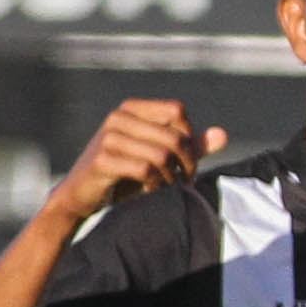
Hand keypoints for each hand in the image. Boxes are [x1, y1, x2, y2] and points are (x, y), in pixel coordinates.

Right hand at [45, 99, 226, 226]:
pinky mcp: (103, 159)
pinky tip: (152, 193)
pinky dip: (156, 185)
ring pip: (162, 154)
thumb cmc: (123, 176)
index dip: (190, 138)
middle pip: (174, 136)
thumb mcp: (159, 159)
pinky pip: (146, 170)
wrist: (81, 197)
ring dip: (172, 178)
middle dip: (187, 164)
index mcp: (132, 109)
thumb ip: (190, 146)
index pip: (177, 111)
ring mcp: (109, 137)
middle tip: (185, 183)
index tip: (188, 164)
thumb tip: (223, 135)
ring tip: (168, 189)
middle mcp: (119, 117)